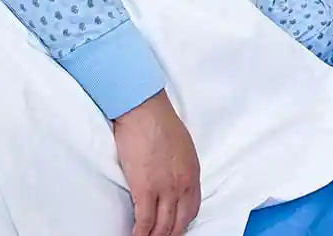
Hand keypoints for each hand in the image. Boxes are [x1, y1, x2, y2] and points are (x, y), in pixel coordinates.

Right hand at [112, 91, 200, 235]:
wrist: (145, 110)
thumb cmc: (159, 121)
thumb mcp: (182, 146)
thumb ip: (180, 167)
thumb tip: (172, 178)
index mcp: (192, 174)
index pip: (192, 211)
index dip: (182, 226)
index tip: (174, 230)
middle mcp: (183, 185)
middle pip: (178, 224)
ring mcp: (165, 189)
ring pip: (162, 227)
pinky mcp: (145, 189)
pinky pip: (144, 222)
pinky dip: (140, 234)